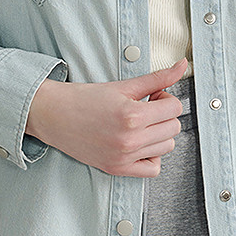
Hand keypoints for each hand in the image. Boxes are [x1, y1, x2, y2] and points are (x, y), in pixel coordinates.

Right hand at [26, 58, 187, 177]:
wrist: (54, 115)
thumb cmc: (84, 98)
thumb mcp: (123, 85)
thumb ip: (157, 78)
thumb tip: (182, 66)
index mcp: (132, 115)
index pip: (174, 108)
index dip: (166, 98)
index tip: (154, 96)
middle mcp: (130, 139)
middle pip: (173, 128)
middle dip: (164, 115)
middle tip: (146, 107)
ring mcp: (124, 157)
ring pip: (166, 147)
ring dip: (159, 134)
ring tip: (141, 124)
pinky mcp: (117, 168)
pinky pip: (153, 169)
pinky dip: (152, 156)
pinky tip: (140, 143)